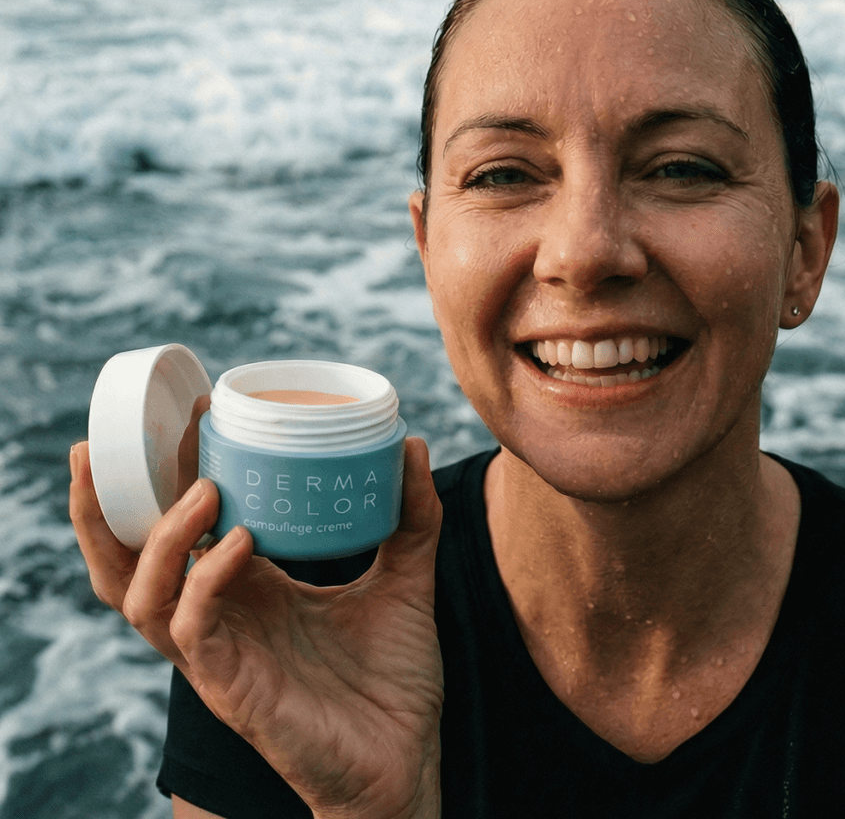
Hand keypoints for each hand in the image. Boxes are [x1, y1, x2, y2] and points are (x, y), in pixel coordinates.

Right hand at [70, 431, 443, 818]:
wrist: (407, 761)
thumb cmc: (394, 677)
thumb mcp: (406, 577)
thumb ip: (411, 517)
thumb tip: (409, 444)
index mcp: (249, 587)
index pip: (182, 529)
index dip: (166, 477)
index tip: (184, 414)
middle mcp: (221, 615)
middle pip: (125, 562)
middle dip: (102, 507)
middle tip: (104, 446)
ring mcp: (219, 654)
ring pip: (138, 595)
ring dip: (156, 537)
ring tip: (201, 488)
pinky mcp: (229, 689)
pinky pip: (193, 630)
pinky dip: (205, 581)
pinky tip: (239, 545)